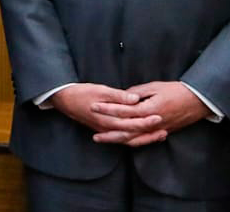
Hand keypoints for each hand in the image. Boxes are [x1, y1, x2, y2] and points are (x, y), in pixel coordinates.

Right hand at [49, 83, 169, 145]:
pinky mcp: (105, 130)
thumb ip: (118, 96)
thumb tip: (135, 99)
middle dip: (149, 133)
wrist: (65, 100)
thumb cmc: (82, 93)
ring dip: (144, 138)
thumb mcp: (100, 90)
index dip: (146, 121)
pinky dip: (134, 138)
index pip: (131, 123)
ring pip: (128, 139)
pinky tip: (143, 135)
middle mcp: (108, 128)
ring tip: (159, 135)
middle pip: (132, 134)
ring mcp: (106, 131)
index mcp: (108, 119)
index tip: (159, 117)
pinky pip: (122, 138)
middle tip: (164, 129)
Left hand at [91, 81, 207, 146]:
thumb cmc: (177, 90)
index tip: (94, 106)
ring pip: (133, 139)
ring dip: (117, 140)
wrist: (197, 101)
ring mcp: (156, 130)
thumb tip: (122, 97)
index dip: (107, 108)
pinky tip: (122, 142)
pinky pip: (143, 141)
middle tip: (93, 133)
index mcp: (148, 109)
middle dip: (108, 131)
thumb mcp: (155, 87)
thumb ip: (137, 93)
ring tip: (102, 139)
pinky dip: (131, 142)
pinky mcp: (161, 133)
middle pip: (125, 130)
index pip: (123, 110)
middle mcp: (151, 123)